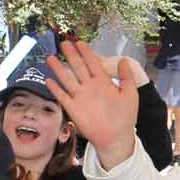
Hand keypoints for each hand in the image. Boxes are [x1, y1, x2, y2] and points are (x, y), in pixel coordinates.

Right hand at [44, 41, 143, 169]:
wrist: (115, 137)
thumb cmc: (125, 117)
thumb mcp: (130, 94)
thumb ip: (126, 77)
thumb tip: (124, 60)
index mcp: (103, 82)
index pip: (93, 63)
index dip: (86, 52)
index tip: (80, 42)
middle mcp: (90, 87)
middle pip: (78, 67)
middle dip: (71, 55)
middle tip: (63, 43)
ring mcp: (80, 97)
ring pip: (67, 79)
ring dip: (59, 69)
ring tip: (50, 58)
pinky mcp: (73, 108)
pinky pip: (62, 96)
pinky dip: (55, 89)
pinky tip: (48, 80)